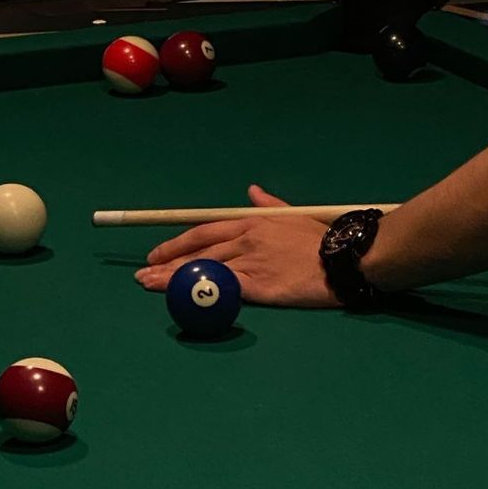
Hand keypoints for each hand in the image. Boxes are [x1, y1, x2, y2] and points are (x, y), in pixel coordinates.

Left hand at [134, 184, 339, 307]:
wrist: (346, 259)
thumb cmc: (324, 241)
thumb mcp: (295, 215)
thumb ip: (270, 204)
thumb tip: (253, 190)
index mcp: (253, 222)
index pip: (205, 231)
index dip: (178, 242)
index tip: (157, 253)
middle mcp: (246, 239)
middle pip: (197, 251)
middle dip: (166, 262)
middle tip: (142, 273)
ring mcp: (250, 262)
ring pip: (203, 270)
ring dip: (172, 279)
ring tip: (149, 286)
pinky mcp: (258, 286)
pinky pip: (222, 290)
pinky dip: (199, 293)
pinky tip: (181, 298)